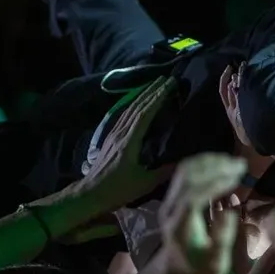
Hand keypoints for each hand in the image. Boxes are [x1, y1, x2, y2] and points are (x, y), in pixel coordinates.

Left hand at [82, 78, 175, 208]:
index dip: (156, 99)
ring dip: (142, 96)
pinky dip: (134, 106)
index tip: (168, 86)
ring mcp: (113, 135)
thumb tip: (184, 162)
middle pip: (136, 107)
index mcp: (129, 142)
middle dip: (151, 91)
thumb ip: (164, 172)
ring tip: (154, 85)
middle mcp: (120, 134)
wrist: (90, 194)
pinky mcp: (110, 139)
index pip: (144, 115)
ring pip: (129, 110)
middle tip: (165, 79)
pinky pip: (124, 116)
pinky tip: (138, 104)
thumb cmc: (118, 190)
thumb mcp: (145, 183)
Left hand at [158, 153, 244, 273]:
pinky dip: (203, 164)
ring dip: (209, 162)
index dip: (214, 184)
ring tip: (233, 162)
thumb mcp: (215, 263)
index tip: (236, 178)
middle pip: (188, 178)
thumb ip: (223, 238)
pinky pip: (185, 173)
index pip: (193, 197)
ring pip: (185, 171)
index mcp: (180, 226)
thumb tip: (230, 212)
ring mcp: (170, 201)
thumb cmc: (198, 269)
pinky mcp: (174, 197)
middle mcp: (171, 209)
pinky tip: (220, 164)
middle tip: (240, 165)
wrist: (174, 271)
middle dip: (215, 168)